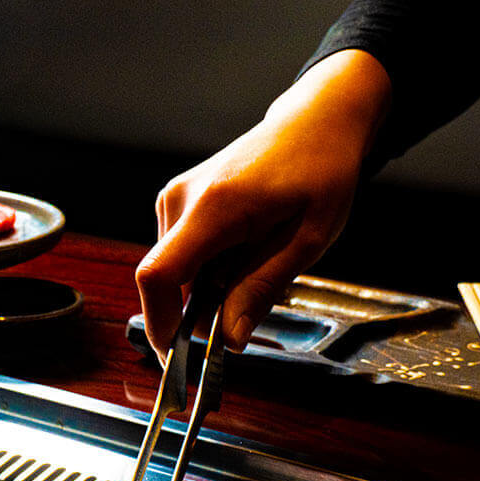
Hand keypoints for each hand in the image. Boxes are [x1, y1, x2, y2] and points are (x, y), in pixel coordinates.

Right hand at [136, 49, 391, 357]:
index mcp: (214, 207)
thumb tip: (229, 339)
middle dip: (197, 310)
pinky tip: (243, 251)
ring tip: (257, 263)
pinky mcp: (176, 201)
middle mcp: (181, 199)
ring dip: (206, 288)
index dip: (160, 325)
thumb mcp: (307, 240)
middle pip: (166, 281)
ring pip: (174, 271)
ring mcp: (174, 197)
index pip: (158, 277)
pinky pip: (180, 254)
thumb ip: (261, 289)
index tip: (178, 358)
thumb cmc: (320, 171)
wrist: (315, 122)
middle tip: (247, 308)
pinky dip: (206, 269)